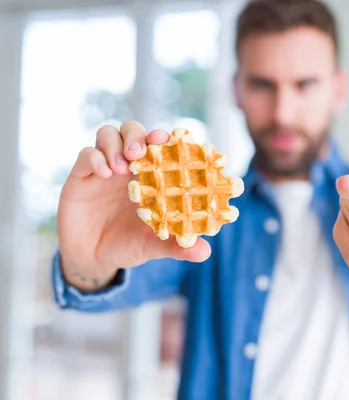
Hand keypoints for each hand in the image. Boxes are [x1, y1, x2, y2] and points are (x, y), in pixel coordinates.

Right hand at [57, 121, 211, 291]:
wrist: (93, 259)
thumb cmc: (128, 245)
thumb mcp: (154, 246)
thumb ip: (178, 246)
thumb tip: (205, 252)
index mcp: (150, 176)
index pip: (158, 146)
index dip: (165, 138)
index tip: (170, 140)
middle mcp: (127, 166)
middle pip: (132, 131)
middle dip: (137, 136)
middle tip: (140, 153)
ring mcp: (103, 168)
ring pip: (108, 134)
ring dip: (116, 144)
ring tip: (122, 167)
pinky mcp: (80, 176)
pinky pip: (85, 155)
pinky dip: (95, 158)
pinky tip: (104, 173)